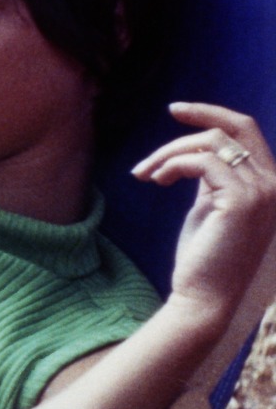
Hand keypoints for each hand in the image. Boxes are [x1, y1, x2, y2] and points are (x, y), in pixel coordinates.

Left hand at [131, 102, 275, 328]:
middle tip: (169, 111)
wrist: (204, 297)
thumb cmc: (203, 256)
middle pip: (236, 127)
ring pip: (211, 143)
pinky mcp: (241, 201)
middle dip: (200, 115)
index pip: (248, 132)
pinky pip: (201, 161)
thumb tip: (194, 155)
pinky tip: (157, 179)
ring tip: (146, 172)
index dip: (214, 114)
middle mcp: (273, 184)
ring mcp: (262, 191)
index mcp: (268, 183)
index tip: (178, 110)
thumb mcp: (210, 208)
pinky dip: (173, 164)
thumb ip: (212, 180)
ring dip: (170, 151)